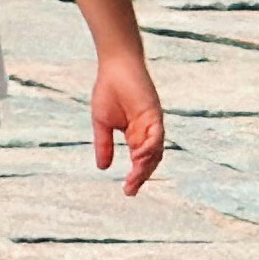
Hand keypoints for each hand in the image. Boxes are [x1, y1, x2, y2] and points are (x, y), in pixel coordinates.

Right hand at [85, 44, 168, 193]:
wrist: (115, 67)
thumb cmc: (109, 90)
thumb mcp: (102, 123)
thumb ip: (104, 145)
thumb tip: (103, 167)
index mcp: (137, 135)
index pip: (141, 161)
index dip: (136, 177)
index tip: (127, 192)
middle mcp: (148, 132)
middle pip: (150, 161)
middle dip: (141, 176)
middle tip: (130, 190)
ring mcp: (153, 124)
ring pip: (155, 151)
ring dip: (146, 166)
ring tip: (134, 178)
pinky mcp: (155, 115)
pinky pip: (156, 136)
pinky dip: (149, 148)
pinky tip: (139, 157)